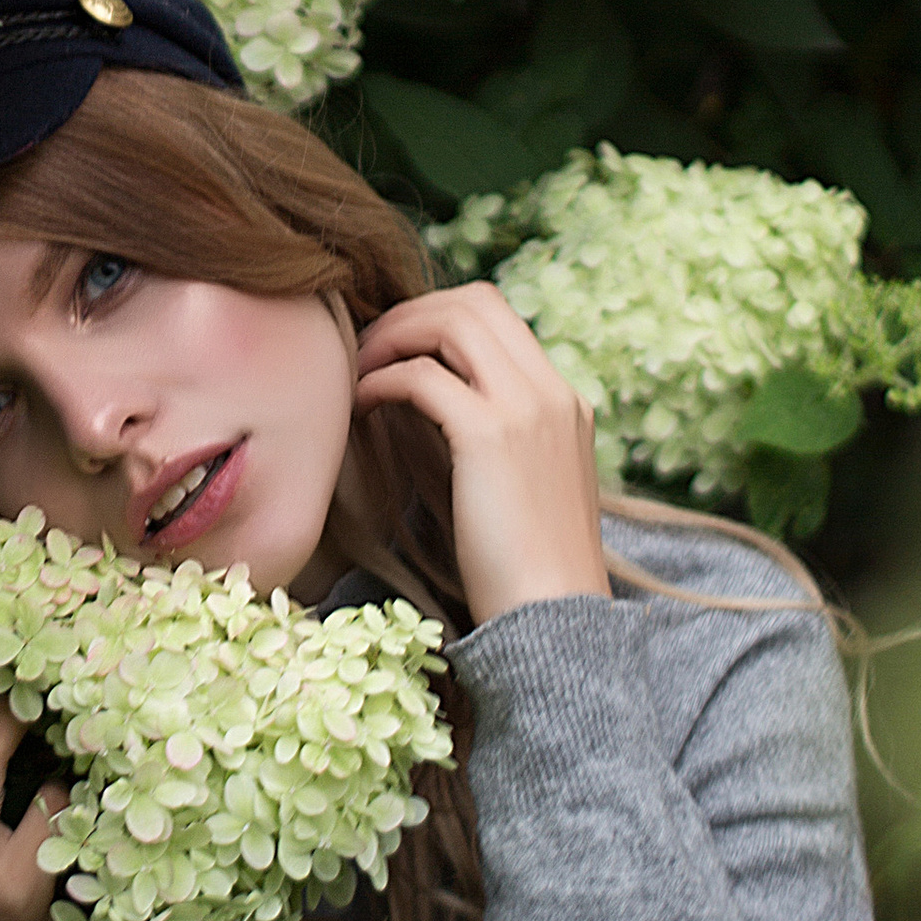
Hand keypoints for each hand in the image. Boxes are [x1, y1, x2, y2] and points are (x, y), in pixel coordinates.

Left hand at [353, 282, 609, 628]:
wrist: (554, 618)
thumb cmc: (523, 569)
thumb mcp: (514, 485)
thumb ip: (486, 437)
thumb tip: (421, 402)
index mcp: (563, 401)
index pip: (499, 316)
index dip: (437, 317)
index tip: (396, 350)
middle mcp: (552, 393)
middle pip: (476, 302)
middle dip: (411, 314)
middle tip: (366, 350)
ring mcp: (527, 410)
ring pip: (452, 322)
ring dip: (394, 336)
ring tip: (357, 371)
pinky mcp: (491, 437)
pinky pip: (423, 376)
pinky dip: (382, 380)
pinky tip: (360, 405)